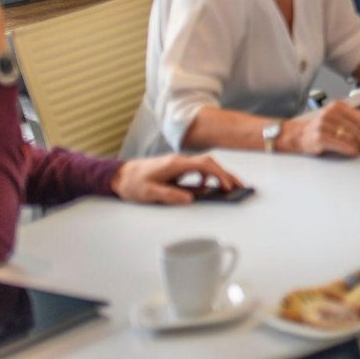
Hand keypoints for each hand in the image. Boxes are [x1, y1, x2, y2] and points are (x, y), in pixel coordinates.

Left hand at [112, 153, 241, 204]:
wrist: (120, 174)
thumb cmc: (133, 183)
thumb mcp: (149, 192)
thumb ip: (169, 195)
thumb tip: (190, 199)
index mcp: (176, 165)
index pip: (204, 166)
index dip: (219, 175)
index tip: (228, 186)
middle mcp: (180, 161)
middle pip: (210, 163)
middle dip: (225, 173)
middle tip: (239, 186)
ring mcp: (179, 163)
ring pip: (205, 165)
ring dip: (218, 174)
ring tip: (229, 187)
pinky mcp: (177, 168)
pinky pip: (198, 169)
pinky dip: (207, 176)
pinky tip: (207, 187)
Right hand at [281, 102, 359, 156]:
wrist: (298, 135)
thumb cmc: (321, 128)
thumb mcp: (340, 120)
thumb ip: (359, 120)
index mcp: (338, 106)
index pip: (359, 117)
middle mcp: (331, 113)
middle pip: (355, 127)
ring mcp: (324, 124)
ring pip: (348, 135)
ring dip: (358, 145)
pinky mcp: (319, 136)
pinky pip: (338, 143)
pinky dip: (348, 149)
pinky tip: (353, 152)